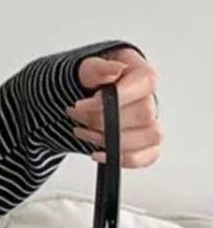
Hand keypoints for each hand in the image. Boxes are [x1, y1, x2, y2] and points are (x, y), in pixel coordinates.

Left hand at [65, 47, 161, 168]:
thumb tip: (114, 70)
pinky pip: (147, 156)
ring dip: (112, 140)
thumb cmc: (88, 82)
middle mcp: (149, 99)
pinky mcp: (144, 144)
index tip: (85, 102)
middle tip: (76, 114)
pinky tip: (98, 153)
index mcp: (141, 75)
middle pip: (144, 114)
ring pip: (150, 137)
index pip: (144, 84)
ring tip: (82, 132)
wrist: (80, 100)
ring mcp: (149, 123)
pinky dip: (124, 159)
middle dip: (103, 119)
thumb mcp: (85, 69)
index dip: (116, 97)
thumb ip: (96, 68)